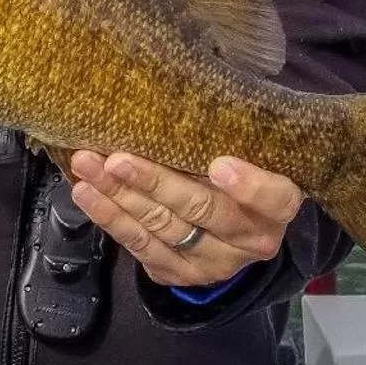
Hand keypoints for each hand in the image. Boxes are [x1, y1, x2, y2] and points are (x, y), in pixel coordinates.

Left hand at [69, 150, 302, 288]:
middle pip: (202, 210)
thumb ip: (228, 134)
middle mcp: (251, 240)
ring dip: (119, 197)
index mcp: (277, 206)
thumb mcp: (249, 151)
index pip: (274, 198)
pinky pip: (141, 247)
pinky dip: (111, 219)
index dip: (249, 184)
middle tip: (117, 159)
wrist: (236, 228)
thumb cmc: (241, 168)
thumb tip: (184, 90)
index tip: (220, 164)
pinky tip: (88, 195)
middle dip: (155, 183)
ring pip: (163, 228)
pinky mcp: (182, 274)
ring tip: (88, 167)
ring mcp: (215, 263)